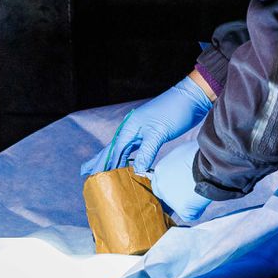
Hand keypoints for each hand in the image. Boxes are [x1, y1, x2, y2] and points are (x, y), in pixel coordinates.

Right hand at [79, 75, 211, 176]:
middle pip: (112, 150)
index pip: (112, 152)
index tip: (93, 180)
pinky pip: (135, 150)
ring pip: (122, 151)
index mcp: (130, 128)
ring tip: (103, 173)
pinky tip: (128, 166)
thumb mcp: (159, 133)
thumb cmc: (175, 112)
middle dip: (100, 162)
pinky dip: (129, 160)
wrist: (192, 98)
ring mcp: (141, 132)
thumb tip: (136, 172)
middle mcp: (132, 130)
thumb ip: (147, 152)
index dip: (102, 166)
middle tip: (86, 175)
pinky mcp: (151, 134)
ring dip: (113, 162)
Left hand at [149, 140, 212, 222]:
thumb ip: (176, 163)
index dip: (172, 184)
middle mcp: (161, 184)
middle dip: (176, 195)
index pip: (160, 182)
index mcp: (160, 169)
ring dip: (188, 202)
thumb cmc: (201, 154)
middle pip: (166, 196)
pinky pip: (189, 215)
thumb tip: (181, 165)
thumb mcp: (183, 152)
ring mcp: (169, 198)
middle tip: (190, 191)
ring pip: (178, 205)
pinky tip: (203, 199)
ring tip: (200, 191)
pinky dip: (197, 211)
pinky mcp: (181, 208)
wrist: (211, 164)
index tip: (182, 184)